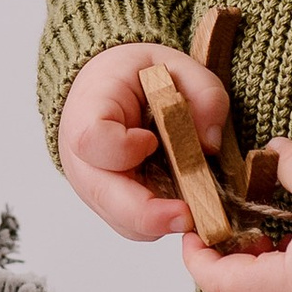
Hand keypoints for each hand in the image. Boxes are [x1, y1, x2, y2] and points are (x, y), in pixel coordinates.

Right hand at [58, 41, 227, 240]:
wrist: (109, 88)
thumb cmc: (136, 76)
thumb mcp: (174, 64)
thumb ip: (202, 94)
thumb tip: (210, 143)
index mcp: (87, 110)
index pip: (93, 140)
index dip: (124, 147)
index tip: (152, 140)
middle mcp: (81, 157)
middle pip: (105, 196)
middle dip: (150, 214)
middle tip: (188, 216)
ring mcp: (93, 186)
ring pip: (124, 221)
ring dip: (161, 221)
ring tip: (196, 208)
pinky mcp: (111, 205)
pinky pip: (135, 226)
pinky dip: (162, 222)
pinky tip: (184, 206)